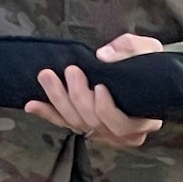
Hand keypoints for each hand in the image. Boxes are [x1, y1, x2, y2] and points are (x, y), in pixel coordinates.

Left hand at [25, 33, 165, 147]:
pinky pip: (65, 123)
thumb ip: (130, 49)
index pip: (122, 124)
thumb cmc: (150, 64)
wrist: (147, 74)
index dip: (107, 108)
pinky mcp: (87, 128)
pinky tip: (32, 104)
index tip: (99, 86)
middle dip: (78, 96)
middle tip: (70, 71)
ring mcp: (104, 133)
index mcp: (144, 120)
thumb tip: (104, 56)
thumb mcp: (149, 50)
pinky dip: (48, 113)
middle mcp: (125, 133)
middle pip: (95, 122)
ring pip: (77, 123)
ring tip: (47, 77)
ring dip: (58, 100)